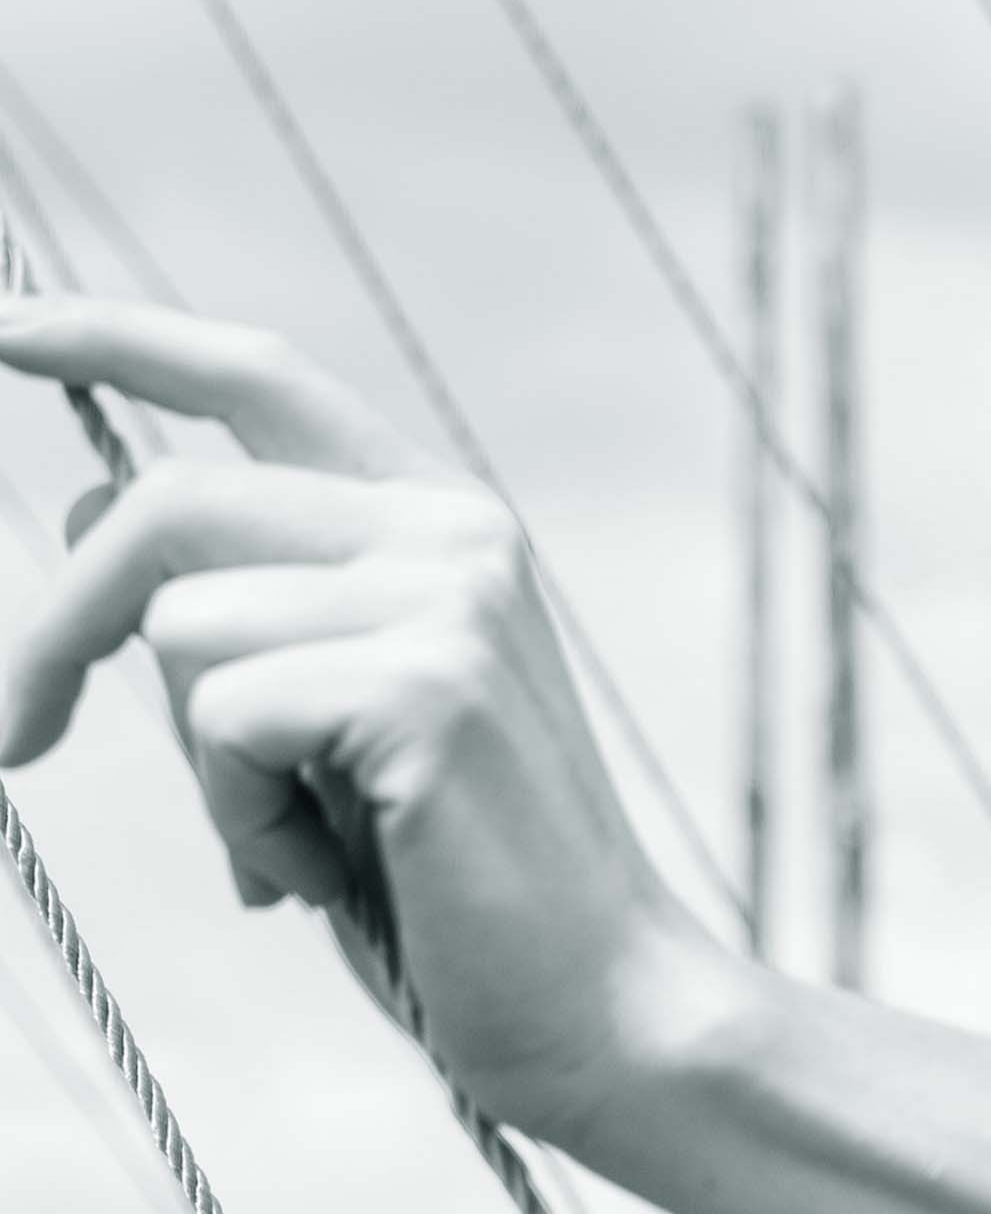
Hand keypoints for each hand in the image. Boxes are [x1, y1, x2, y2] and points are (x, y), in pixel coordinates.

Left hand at [0, 296, 718, 1152]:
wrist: (596, 995)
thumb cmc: (451, 872)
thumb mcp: (329, 716)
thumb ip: (240, 600)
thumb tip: (89, 489)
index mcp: (435, 517)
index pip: (258, 379)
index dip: (120, 339)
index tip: (2, 330)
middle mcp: (450, 526)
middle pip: (171, 501)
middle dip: (51, 630)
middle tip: (10, 743)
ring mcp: (449, 595)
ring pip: (183, 627)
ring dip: (205, 774)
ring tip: (298, 842)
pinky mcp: (427, 683)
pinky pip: (223, 720)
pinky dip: (244, 821)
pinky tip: (330, 868)